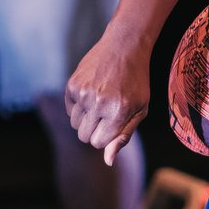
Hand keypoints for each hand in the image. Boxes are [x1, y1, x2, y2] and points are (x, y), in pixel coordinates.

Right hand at [64, 29, 149, 167]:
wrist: (124, 47)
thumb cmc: (136, 82)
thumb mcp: (140, 109)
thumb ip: (124, 136)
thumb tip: (107, 161)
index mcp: (118, 112)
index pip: (98, 143)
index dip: (105, 137)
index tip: (113, 124)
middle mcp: (99, 103)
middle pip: (84, 136)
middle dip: (94, 130)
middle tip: (106, 113)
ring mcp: (83, 93)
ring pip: (75, 125)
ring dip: (85, 119)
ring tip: (100, 102)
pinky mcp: (72, 85)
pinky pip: (69, 110)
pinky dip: (78, 106)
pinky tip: (92, 92)